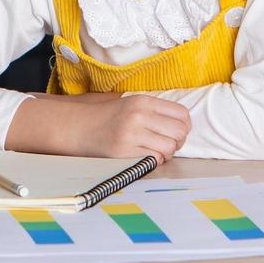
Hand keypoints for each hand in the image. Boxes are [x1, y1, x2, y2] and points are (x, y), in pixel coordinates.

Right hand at [65, 94, 190, 161]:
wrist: (78, 127)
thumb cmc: (107, 117)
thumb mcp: (131, 104)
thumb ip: (155, 110)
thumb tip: (183, 124)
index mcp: (143, 101)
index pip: (182, 113)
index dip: (185, 126)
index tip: (177, 132)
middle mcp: (139, 115)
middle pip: (180, 131)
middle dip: (178, 141)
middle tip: (168, 144)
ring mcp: (131, 134)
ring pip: (169, 147)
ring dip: (167, 153)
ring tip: (156, 151)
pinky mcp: (124, 152)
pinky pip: (154, 160)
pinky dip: (154, 161)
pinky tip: (145, 157)